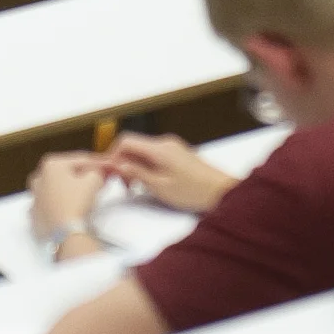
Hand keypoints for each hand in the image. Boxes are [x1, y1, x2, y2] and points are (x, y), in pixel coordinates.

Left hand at [27, 152, 111, 247]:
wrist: (64, 232)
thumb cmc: (77, 202)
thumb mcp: (94, 180)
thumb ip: (97, 171)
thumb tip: (98, 172)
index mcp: (51, 164)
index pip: (80, 160)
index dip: (98, 163)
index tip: (108, 167)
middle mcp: (39, 178)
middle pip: (66, 173)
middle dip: (82, 176)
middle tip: (97, 181)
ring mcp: (35, 197)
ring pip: (57, 189)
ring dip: (70, 190)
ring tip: (85, 197)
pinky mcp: (36, 215)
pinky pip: (52, 205)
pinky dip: (61, 205)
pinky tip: (72, 209)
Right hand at [103, 130, 236, 214]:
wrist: (221, 191)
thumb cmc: (194, 191)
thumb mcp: (160, 187)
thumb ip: (137, 174)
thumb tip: (119, 165)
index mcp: (159, 149)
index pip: (126, 141)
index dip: (114, 155)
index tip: (112, 172)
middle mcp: (165, 143)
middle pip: (135, 146)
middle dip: (125, 163)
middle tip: (125, 184)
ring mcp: (173, 147)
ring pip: (144, 151)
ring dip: (136, 166)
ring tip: (139, 187)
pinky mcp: (179, 154)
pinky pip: (155, 155)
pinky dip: (148, 166)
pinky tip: (152, 182)